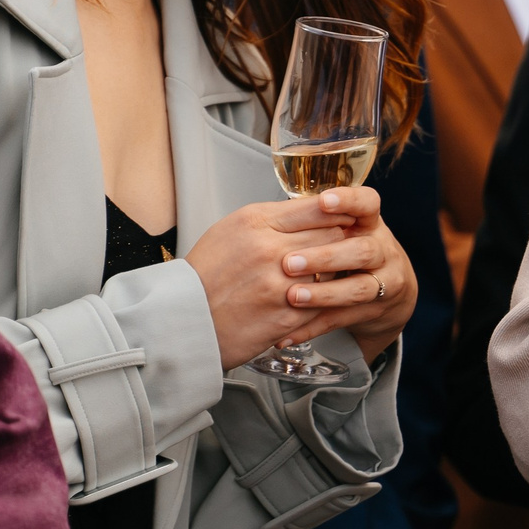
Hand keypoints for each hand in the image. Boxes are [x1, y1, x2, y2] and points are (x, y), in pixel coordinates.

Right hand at [185, 189, 414, 369]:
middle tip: (343, 246)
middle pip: (333, 235)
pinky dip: (328, 299)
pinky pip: (326, 301)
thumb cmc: (206, 273)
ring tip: (333, 272)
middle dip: (340, 240)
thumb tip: (310, 210)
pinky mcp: (289, 316)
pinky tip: (323, 298)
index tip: (344, 216)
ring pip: (334, 269)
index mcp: (256, 222)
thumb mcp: (230, 230)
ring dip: (336, 271)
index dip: (337, 213)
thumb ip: (270, 219)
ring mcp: (281, 285)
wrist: (184, 321)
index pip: (318, 207)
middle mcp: (270, 250)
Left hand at [270, 186, 416, 361]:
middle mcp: (382, 251)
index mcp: (370, 224)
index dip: (349, 201)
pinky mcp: (373, 312)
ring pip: (358, 289)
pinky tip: (287, 334)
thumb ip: (318, 220)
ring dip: (323, 294)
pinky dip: (312, 328)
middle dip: (326, 256)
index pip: (368, 203)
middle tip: (290, 262)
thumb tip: (275, 213)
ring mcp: (384, 283)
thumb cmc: (353, 250)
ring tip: (292, 297)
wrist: (391, 290)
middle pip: (363, 251)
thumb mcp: (347, 228)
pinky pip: (341, 321)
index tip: (324, 202)